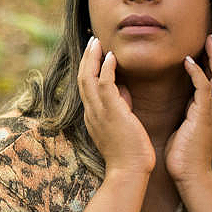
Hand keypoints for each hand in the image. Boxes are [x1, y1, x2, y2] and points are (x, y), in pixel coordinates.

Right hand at [78, 36, 154, 176]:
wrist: (129, 171)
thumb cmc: (129, 152)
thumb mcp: (122, 124)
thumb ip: (120, 106)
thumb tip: (123, 90)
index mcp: (93, 116)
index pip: (85, 87)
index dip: (87, 68)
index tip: (93, 53)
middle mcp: (91, 112)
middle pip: (82, 79)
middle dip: (86, 58)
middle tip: (92, 40)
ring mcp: (98, 112)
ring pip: (88, 78)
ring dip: (92, 58)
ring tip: (97, 41)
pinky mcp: (111, 112)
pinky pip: (104, 84)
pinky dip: (106, 68)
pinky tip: (111, 56)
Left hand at [166, 33, 211, 185]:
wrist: (191, 177)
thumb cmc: (184, 157)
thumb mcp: (186, 129)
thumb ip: (187, 114)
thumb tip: (182, 104)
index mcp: (211, 112)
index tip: (207, 47)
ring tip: (208, 39)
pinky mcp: (204, 117)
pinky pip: (204, 89)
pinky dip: (197, 73)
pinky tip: (188, 60)